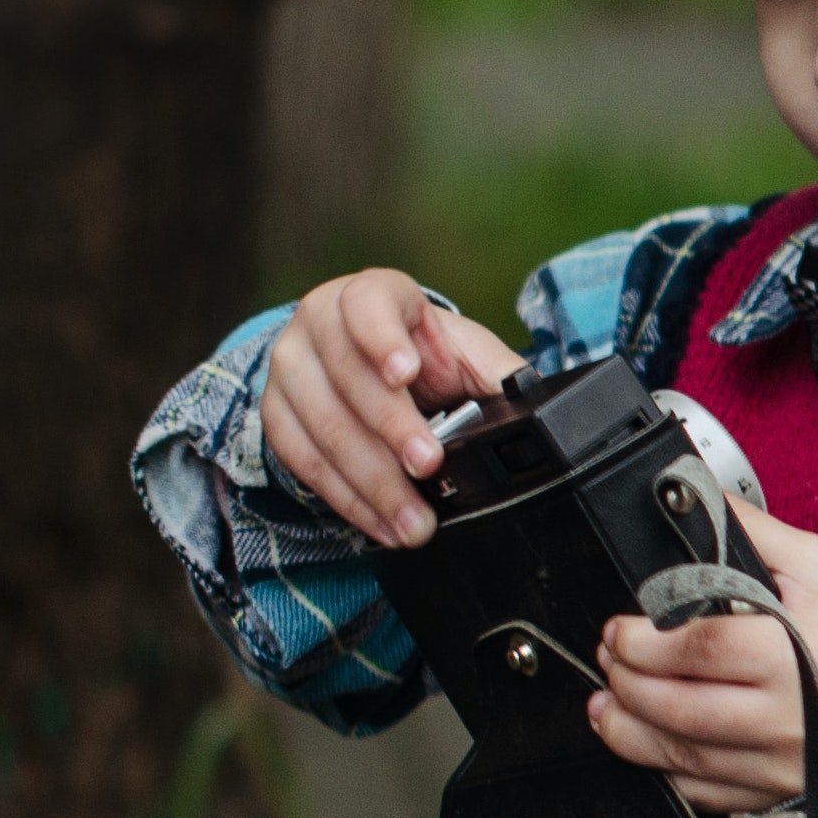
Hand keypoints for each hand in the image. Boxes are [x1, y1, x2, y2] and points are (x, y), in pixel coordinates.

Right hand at [260, 269, 523, 548]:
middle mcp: (319, 320)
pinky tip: (380, 523)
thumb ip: (499, 375)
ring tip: (413, 522)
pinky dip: (345, 499)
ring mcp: (290, 365)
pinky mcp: (275, 410)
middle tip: (427, 467)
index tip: (407, 372)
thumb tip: (543, 412)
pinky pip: (301, 461)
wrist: (372, 366)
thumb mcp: (467, 353)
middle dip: (390, 430)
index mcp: (373, 294)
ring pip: (321, 425)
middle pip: (346, 375)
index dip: (383, 337)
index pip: (368, 303)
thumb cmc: (425, 356)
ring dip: (370, 482)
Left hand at [590, 506, 817, 814]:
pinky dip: (664, 771)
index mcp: (791, 654)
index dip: (642, 644)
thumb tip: (691, 496)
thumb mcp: (811, 566)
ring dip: (627, 730)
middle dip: (626, 682)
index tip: (617, 631)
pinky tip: (647, 742)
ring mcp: (778, 763)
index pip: (696, 651)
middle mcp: (784, 717)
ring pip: (679, 758)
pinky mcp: (774, 793)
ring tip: (607, 703)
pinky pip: (703, 792)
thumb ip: (747, 532)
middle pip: (676, 708)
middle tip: (610, 658)